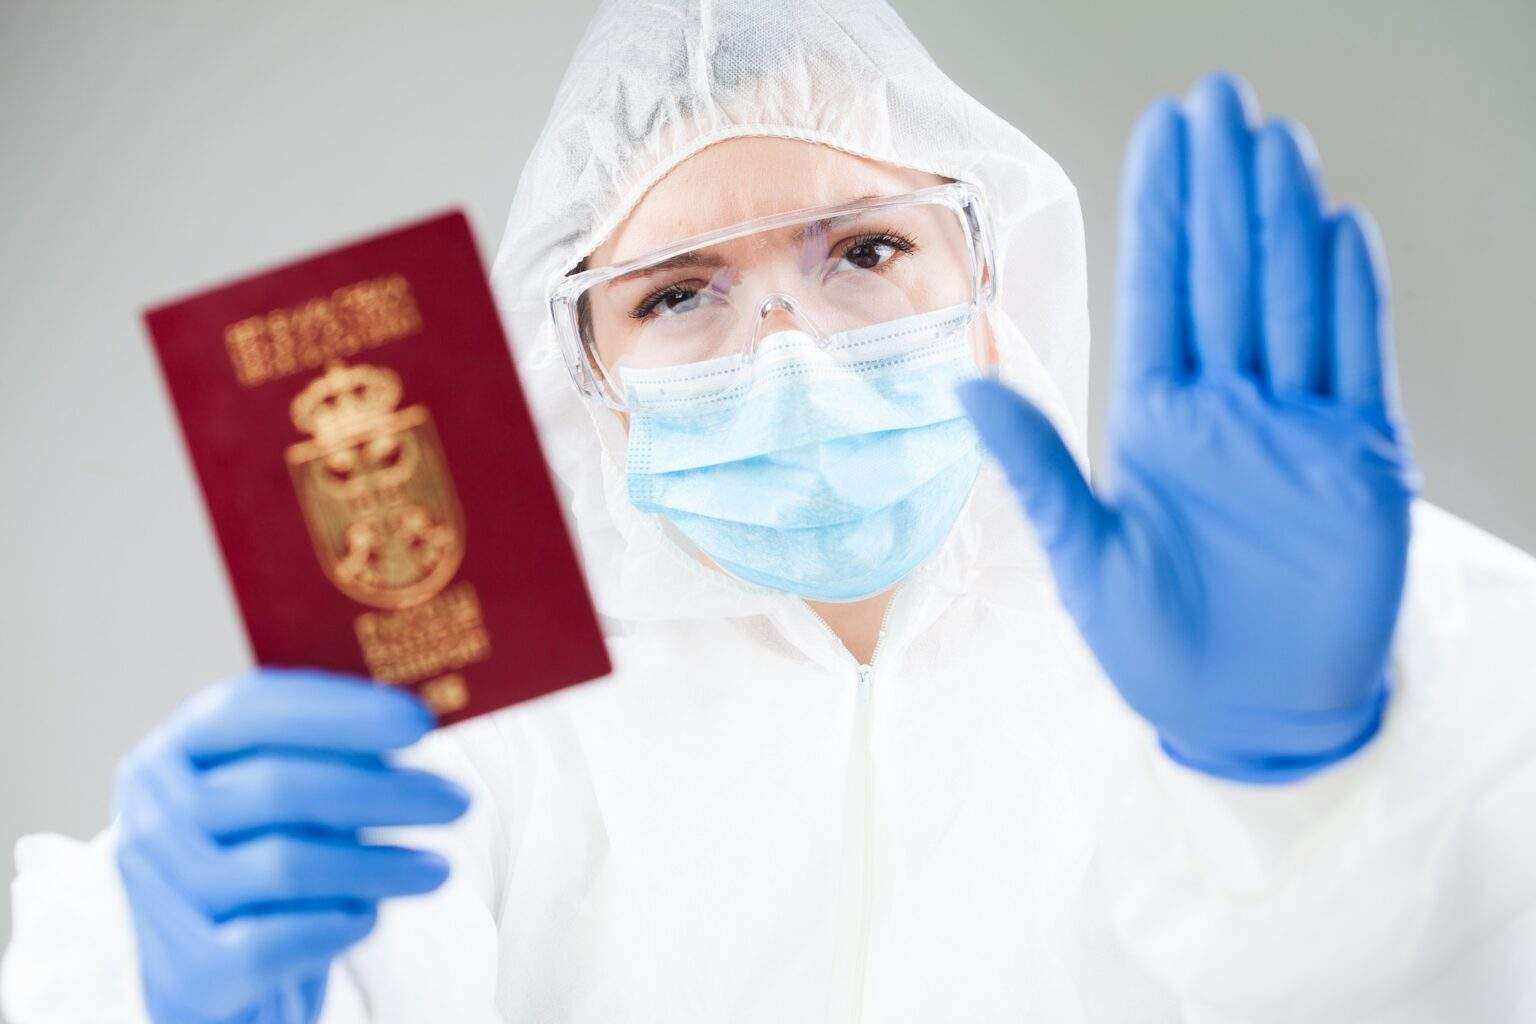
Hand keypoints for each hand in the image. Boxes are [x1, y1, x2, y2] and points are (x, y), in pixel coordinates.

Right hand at [114, 669, 469, 1022]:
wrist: (218, 979)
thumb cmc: (268, 865)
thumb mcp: (292, 803)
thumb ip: (335, 757)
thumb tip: (418, 722)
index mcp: (173, 755)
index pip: (251, 710)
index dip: (340, 711)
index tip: (421, 721)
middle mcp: (152, 819)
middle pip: (279, 787)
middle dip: (383, 792)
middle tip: (457, 801)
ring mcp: (158, 898)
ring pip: (287, 865)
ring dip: (380, 865)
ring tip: (439, 869)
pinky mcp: (186, 975)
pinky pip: (278, 940)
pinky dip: (337, 923)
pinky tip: (370, 917)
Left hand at [959, 72, 1416, 782]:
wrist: (1241, 713)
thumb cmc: (1150, 642)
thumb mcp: (1081, 554)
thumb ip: (1035, 466)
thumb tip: (966, 383)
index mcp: (1153, 419)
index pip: (1158, 291)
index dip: (1164, 210)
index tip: (1167, 133)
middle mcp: (1223, 408)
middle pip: (1226, 275)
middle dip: (1224, 189)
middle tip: (1223, 101)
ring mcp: (1292, 428)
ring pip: (1291, 302)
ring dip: (1287, 224)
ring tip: (1276, 145)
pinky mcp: (1355, 462)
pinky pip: (1354, 363)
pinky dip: (1352, 300)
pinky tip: (1340, 234)